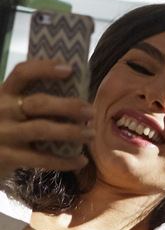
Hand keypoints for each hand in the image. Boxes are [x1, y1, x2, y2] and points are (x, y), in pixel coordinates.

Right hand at [0, 59, 94, 180]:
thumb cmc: (7, 127)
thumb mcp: (11, 108)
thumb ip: (32, 99)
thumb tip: (76, 92)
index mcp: (3, 93)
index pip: (22, 73)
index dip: (45, 68)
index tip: (70, 69)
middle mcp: (1, 110)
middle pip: (38, 103)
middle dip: (68, 106)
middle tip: (90, 111)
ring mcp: (3, 134)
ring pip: (41, 129)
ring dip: (71, 131)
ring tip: (91, 133)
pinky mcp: (7, 157)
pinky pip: (41, 159)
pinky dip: (64, 161)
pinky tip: (81, 161)